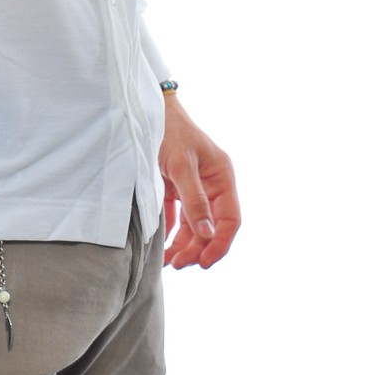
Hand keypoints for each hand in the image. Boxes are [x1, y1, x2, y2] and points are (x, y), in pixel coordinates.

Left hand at [158, 95, 240, 268]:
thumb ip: (194, 199)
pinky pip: (177, 217)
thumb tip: (206, 233)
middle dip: (198, 248)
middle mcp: (211, 184)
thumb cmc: (167, 131)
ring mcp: (193, 187)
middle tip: (180, 264)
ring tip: (170, 262)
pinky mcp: (174, 188)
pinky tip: (162, 248)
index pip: (230, 219)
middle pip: (212, 226)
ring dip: (184, 245)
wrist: (144, 110)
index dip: (220, 243)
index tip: (205, 262)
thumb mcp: (181, 165)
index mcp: (222, 177)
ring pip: (194, 225)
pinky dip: (171, 233)